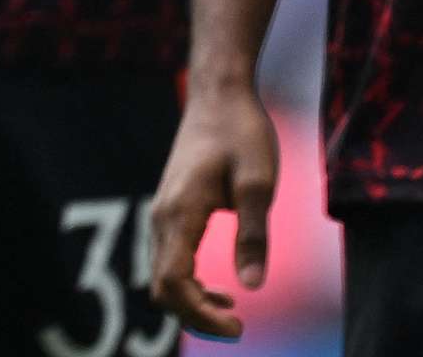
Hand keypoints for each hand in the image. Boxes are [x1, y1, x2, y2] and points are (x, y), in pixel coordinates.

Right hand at [147, 75, 279, 339]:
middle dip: (196, 316)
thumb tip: (252, 286)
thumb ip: (254, 235)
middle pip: (163, 288)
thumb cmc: (241, 132)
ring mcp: (163, 212)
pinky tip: (222, 289)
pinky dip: (190, 283)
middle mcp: (162, 217)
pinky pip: (170, 259)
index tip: (239, 326)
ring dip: (193, 301)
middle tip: (238, 328)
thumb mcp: (259, 184)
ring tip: (232, 314)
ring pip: (164, 276)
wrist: (219, 93)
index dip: (201, 315)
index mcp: (180, 214)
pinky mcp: (171, 208)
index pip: (175, 284)